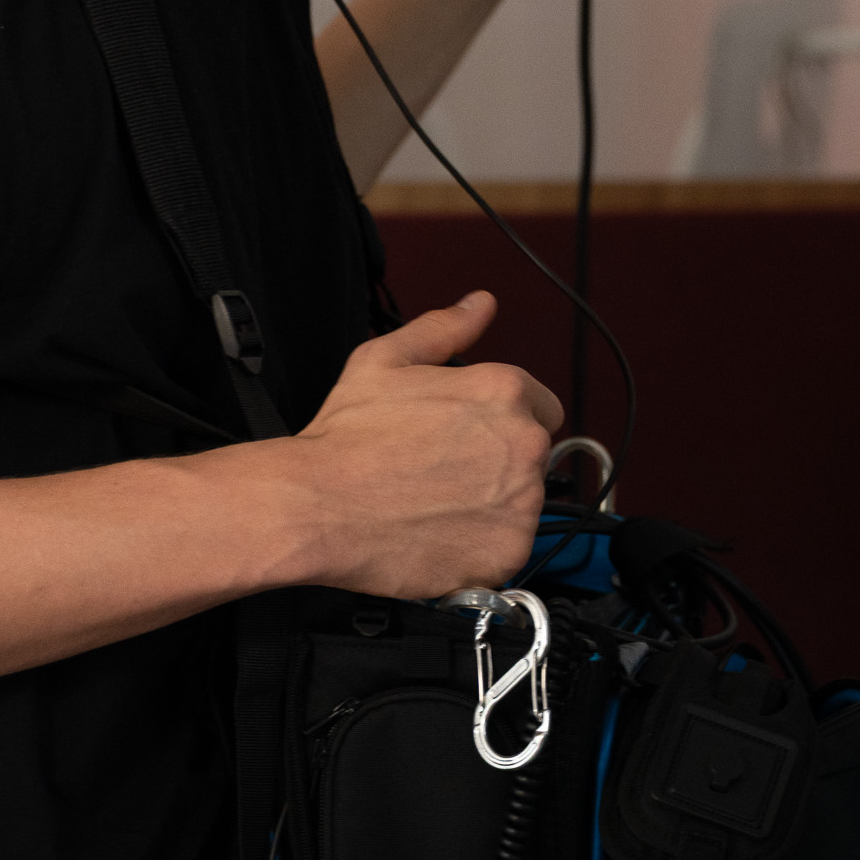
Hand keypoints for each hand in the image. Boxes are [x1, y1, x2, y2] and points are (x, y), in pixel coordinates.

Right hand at [292, 291, 562, 598]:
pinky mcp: (506, 554)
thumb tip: (480, 305)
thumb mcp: (386, 359)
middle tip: (439, 468)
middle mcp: (524, 445)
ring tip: (433, 501)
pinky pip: (506, 549)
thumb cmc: (348, 436)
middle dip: (495, 460)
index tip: (467, 435)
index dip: (500, 418)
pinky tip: (436, 532)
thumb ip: (444, 329)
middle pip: (531, 455)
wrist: (318, 505)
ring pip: (520, 503)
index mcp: (503, 392)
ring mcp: (520, 505)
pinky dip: (479, 547)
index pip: (541, 405)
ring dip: (490, 505)